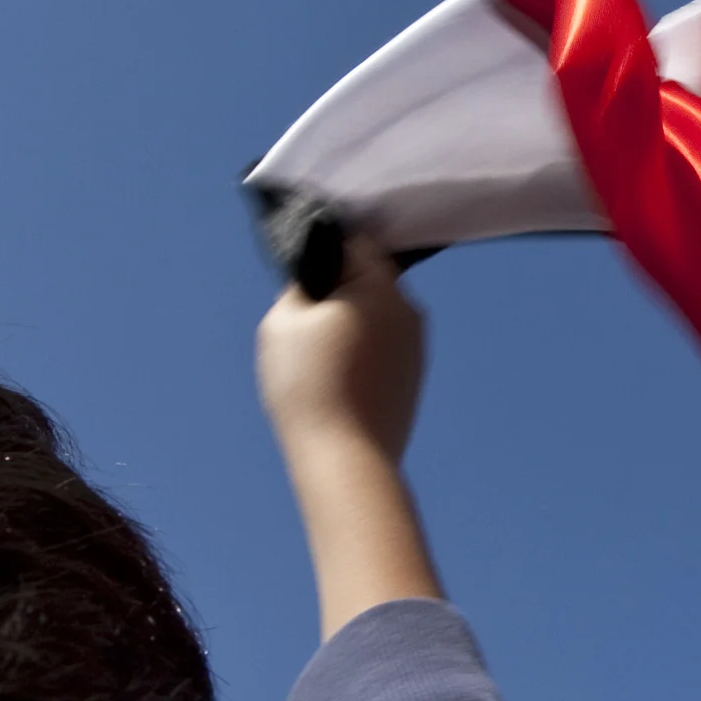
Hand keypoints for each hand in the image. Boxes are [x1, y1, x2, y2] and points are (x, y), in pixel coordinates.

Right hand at [257, 236, 441, 639]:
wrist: (346, 457)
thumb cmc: (309, 386)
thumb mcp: (283, 322)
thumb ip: (302, 285)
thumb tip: (317, 277)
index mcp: (382, 287)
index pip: (355, 243)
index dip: (323, 252)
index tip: (302, 273)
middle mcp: (410, 310)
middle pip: (369, 279)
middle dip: (338, 290)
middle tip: (303, 320)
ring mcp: (417, 345)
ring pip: (377, 314)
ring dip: (350, 322)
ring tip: (318, 357)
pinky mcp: (414, 376)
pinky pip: (384, 346)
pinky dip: (362, 351)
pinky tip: (338, 378)